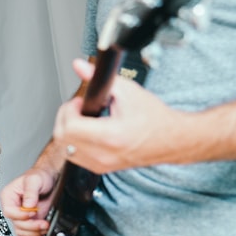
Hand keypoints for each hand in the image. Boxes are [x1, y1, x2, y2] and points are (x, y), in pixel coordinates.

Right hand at [0, 168, 55, 235]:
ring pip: (22, 232)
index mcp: (9, 197)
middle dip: (31, 226)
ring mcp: (22, 217)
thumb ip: (30, 193)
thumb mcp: (34, 180)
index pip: (9, 212)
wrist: (51, 178)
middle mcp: (14, 208)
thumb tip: (28, 206)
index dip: (21, 215)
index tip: (33, 213)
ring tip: (45, 227)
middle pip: (17, 224)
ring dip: (34, 233)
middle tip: (44, 223)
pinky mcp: (31, 222)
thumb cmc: (40, 176)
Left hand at [54, 58, 176, 173]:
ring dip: (68, 131)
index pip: (70, 127)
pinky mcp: (102, 168)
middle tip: (79, 108)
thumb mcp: (128, 91)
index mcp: (111, 136)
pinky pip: (75, 157)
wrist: (172, 139)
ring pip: (66, 149)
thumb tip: (80, 66)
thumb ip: (100, 78)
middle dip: (65, 118)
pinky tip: (87, 132)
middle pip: (63, 139)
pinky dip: (74, 143)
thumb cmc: (154, 117)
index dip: (69, 110)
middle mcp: (105, 154)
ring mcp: (102, 164)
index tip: (80, 102)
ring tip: (83, 119)